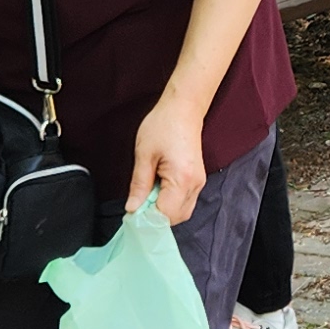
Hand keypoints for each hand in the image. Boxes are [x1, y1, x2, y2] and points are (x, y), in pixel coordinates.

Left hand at [127, 92, 212, 224]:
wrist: (183, 109)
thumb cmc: (163, 126)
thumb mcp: (143, 154)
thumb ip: (139, 185)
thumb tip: (132, 209)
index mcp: (182, 179)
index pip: (164, 214)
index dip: (146, 218)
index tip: (131, 213)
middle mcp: (195, 185)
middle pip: (175, 219)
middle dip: (155, 217)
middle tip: (137, 204)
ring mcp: (199, 184)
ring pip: (181, 213)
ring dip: (163, 211)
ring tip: (148, 194)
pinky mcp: (197, 181)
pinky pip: (184, 203)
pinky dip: (170, 204)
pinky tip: (158, 190)